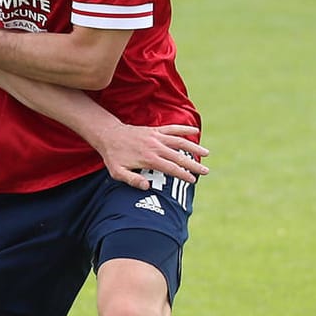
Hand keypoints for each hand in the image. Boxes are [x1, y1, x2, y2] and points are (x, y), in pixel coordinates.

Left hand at [92, 123, 208, 188]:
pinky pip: (172, 128)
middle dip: (193, 164)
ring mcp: (156, 136)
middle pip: (179, 156)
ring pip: (179, 141)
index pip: (170, 168)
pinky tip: (195, 130)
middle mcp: (155, 146)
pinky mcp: (155, 130)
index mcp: (148, 158)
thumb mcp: (117, 172)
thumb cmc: (113, 156)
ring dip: (194, 146)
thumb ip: (132, 180)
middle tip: (206, 171)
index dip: (182, 174)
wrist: (109, 135)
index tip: (192, 180)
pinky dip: (184, 128)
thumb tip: (147, 186)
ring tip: (207, 153)